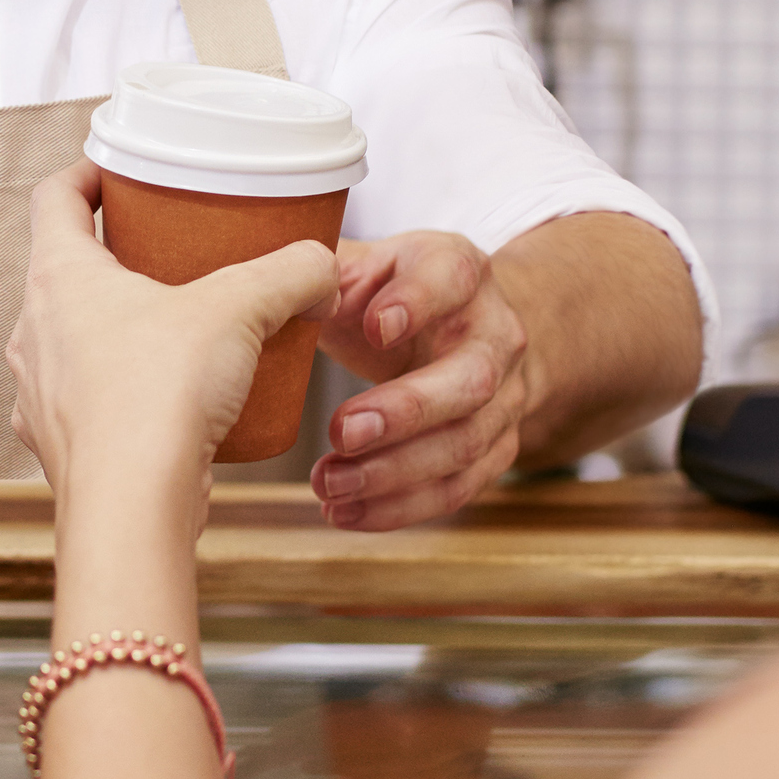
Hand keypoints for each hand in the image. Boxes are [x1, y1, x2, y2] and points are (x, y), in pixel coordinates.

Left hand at [8, 165, 337, 503]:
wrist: (131, 509)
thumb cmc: (158, 398)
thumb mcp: (239, 309)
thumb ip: (288, 275)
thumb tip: (321, 267)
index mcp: (57, 277)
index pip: (54, 198)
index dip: (86, 174)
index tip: (118, 172)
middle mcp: (34, 333)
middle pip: (67, 271)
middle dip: (118, 257)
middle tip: (169, 252)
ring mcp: (42, 394)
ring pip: (77, 341)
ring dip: (122, 329)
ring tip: (181, 330)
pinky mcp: (66, 447)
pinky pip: (94, 401)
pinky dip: (129, 391)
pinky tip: (177, 402)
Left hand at [312, 233, 542, 530]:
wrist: (464, 333)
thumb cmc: (392, 295)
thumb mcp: (364, 266)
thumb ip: (321, 270)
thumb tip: (275, 280)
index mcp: (460, 272)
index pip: (452, 279)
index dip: (418, 302)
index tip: (376, 327)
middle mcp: (494, 334)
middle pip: (471, 379)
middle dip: (407, 410)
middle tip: (341, 432)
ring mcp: (504, 397)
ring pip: (465, 442)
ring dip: (395, 472)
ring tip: (330, 483)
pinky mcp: (496, 448)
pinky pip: (458, 487)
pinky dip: (401, 507)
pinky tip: (348, 512)